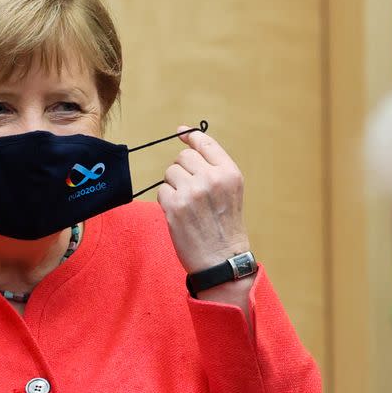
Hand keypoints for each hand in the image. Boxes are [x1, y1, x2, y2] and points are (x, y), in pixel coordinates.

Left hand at [157, 126, 249, 273]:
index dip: (190, 136)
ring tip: (188, 205)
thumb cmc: (224, 225)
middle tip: (192, 191)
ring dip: (174, 186)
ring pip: (170, 173)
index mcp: (229, 172)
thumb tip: (183, 133)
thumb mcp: (230, 190)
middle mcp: (212, 178)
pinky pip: (161, 190)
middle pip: (182, 157)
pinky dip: (166, 201)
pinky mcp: (175, 205)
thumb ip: (212, 165)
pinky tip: (180, 214)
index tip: (180, 133)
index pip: (204, 142)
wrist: (221, 259)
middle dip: (182, 170)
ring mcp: (192, 191)